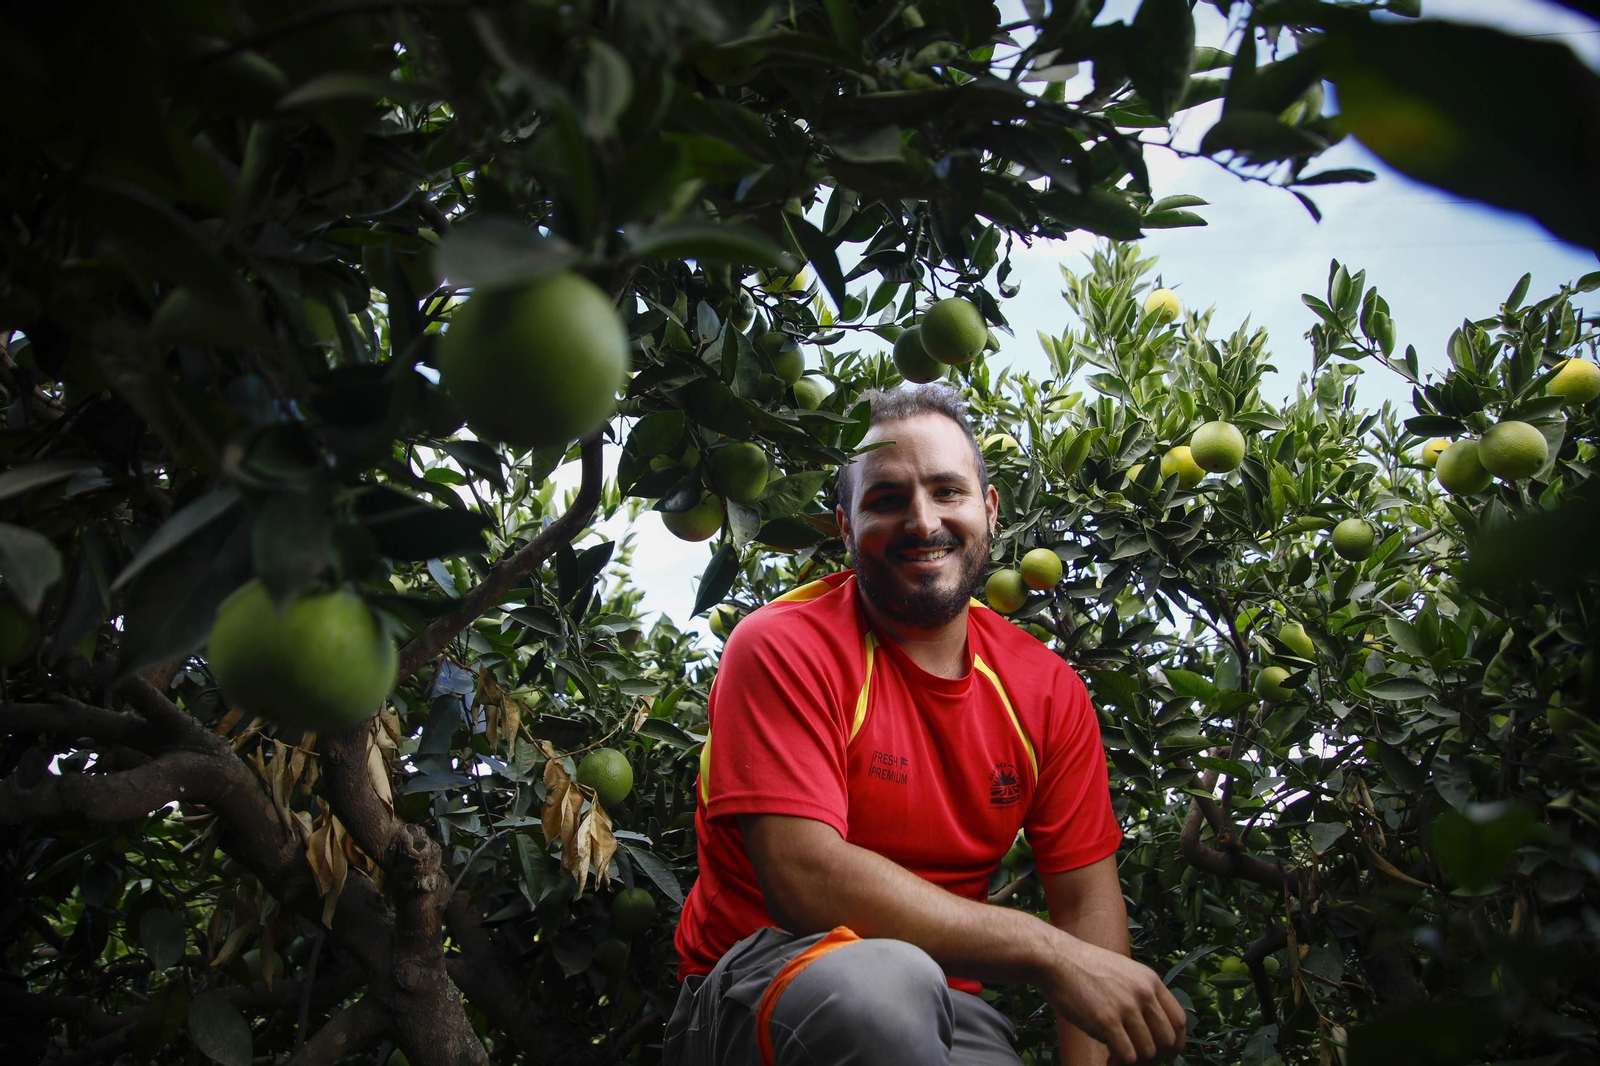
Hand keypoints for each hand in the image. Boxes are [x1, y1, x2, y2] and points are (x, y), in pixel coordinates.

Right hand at [1042, 938, 1186, 1063]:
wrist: (1056, 958)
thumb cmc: (1084, 967)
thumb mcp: (1124, 971)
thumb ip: (1141, 993)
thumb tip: (1150, 1025)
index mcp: (1150, 981)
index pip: (1179, 1021)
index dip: (1175, 1043)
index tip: (1164, 1053)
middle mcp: (1144, 993)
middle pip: (1168, 1040)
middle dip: (1156, 1057)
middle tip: (1137, 1059)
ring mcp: (1126, 1007)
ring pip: (1148, 1051)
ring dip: (1135, 1062)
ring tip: (1117, 1058)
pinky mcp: (1107, 1020)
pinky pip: (1128, 1056)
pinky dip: (1120, 1064)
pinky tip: (1108, 1059)